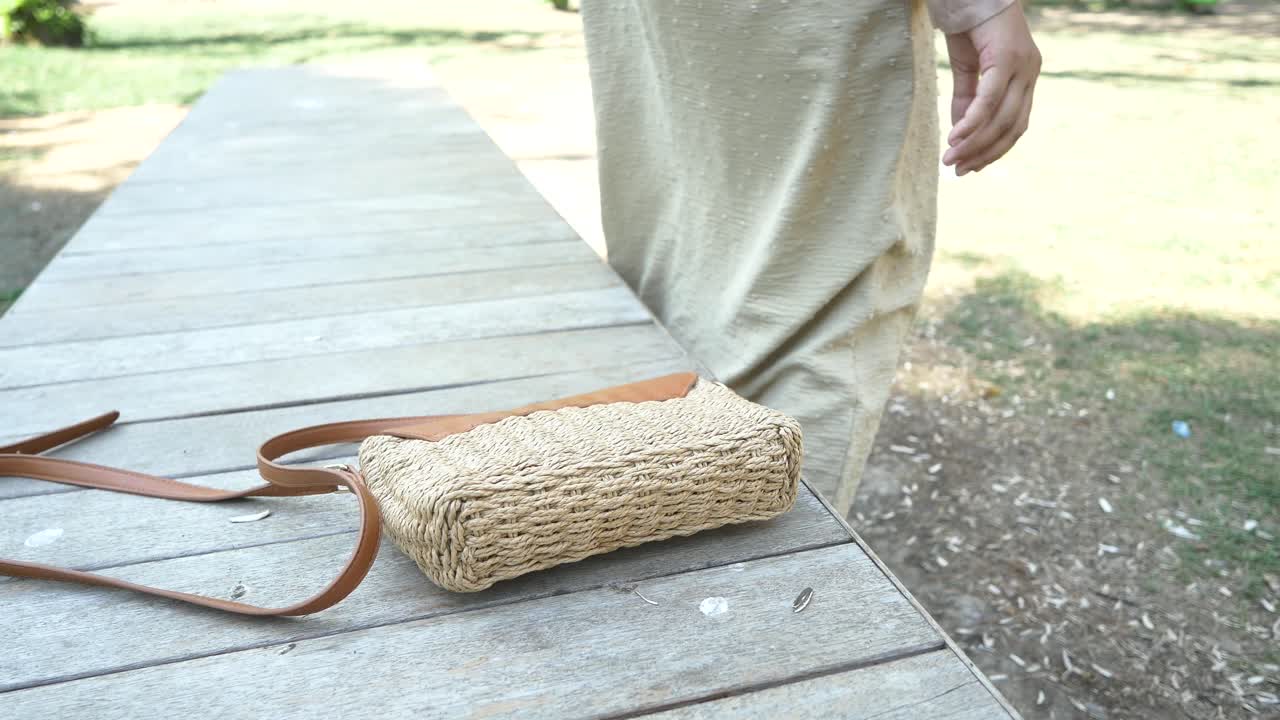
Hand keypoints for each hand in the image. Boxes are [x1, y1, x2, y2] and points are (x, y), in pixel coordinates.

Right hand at [941, 3, 1040, 175]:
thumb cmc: (969, 24)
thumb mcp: (967, 67)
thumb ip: (966, 99)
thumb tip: (959, 134)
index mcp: (1025, 76)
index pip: (1016, 124)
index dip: (994, 149)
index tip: (971, 167)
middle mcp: (1030, 73)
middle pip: (1011, 127)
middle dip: (983, 153)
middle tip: (957, 170)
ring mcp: (1022, 66)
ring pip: (1001, 118)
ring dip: (975, 143)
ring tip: (951, 159)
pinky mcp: (1007, 59)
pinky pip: (989, 100)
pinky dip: (972, 122)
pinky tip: (955, 138)